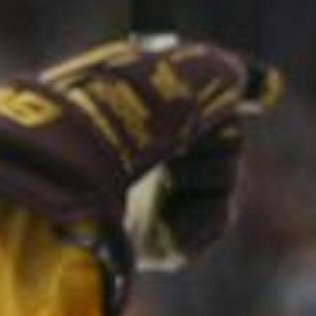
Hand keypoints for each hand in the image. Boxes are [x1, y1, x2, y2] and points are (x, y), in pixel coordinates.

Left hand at [0, 40, 279, 315]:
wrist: (53, 200)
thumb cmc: (94, 128)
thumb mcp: (162, 80)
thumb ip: (217, 72)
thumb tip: (261, 82)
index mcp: (118, 100)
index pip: (186, 88)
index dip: (224, 88)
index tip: (261, 90)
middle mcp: (130, 145)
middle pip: (217, 131)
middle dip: (214, 134)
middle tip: (191, 140)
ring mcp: (140, 195)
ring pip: (220, 177)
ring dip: (206, 175)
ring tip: (169, 179)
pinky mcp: (149, 243)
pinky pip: (208, 222)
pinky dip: (196, 220)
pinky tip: (165, 221)